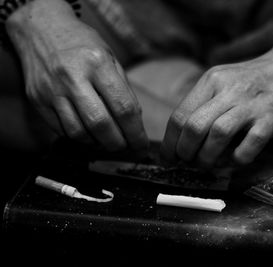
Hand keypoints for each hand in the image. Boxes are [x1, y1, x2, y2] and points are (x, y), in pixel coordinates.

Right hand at [6, 0, 147, 151]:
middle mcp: (73, 77)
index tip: (141, 145)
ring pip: (78, 132)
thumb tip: (134, 123)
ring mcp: (52, 90)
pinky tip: (88, 134)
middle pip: (100, 124)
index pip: (123, 108)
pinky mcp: (37, 100)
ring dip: (97, 144)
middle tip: (125, 147)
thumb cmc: (83, 44)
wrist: (40, 28)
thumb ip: (122, 88)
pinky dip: (79, 138)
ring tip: (107, 141)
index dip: (135, 133)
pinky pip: (61, 129)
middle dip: (117, 143)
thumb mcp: (110, 57)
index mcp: (98, 63)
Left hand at [161, 48, 272, 166]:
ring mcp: (252, 104)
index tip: (168, 158)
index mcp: (212, 80)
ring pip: (217, 135)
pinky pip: (249, 146)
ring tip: (207, 164)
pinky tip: (235, 159)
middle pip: (194, 126)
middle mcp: (229, 90)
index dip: (170, 143)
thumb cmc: (253, 82)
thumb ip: (203, 105)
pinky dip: (237, 159)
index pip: (179, 115)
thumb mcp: (223, 82)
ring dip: (207, 157)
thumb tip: (179, 140)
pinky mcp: (272, 119)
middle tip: (187, 162)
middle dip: (184, 152)